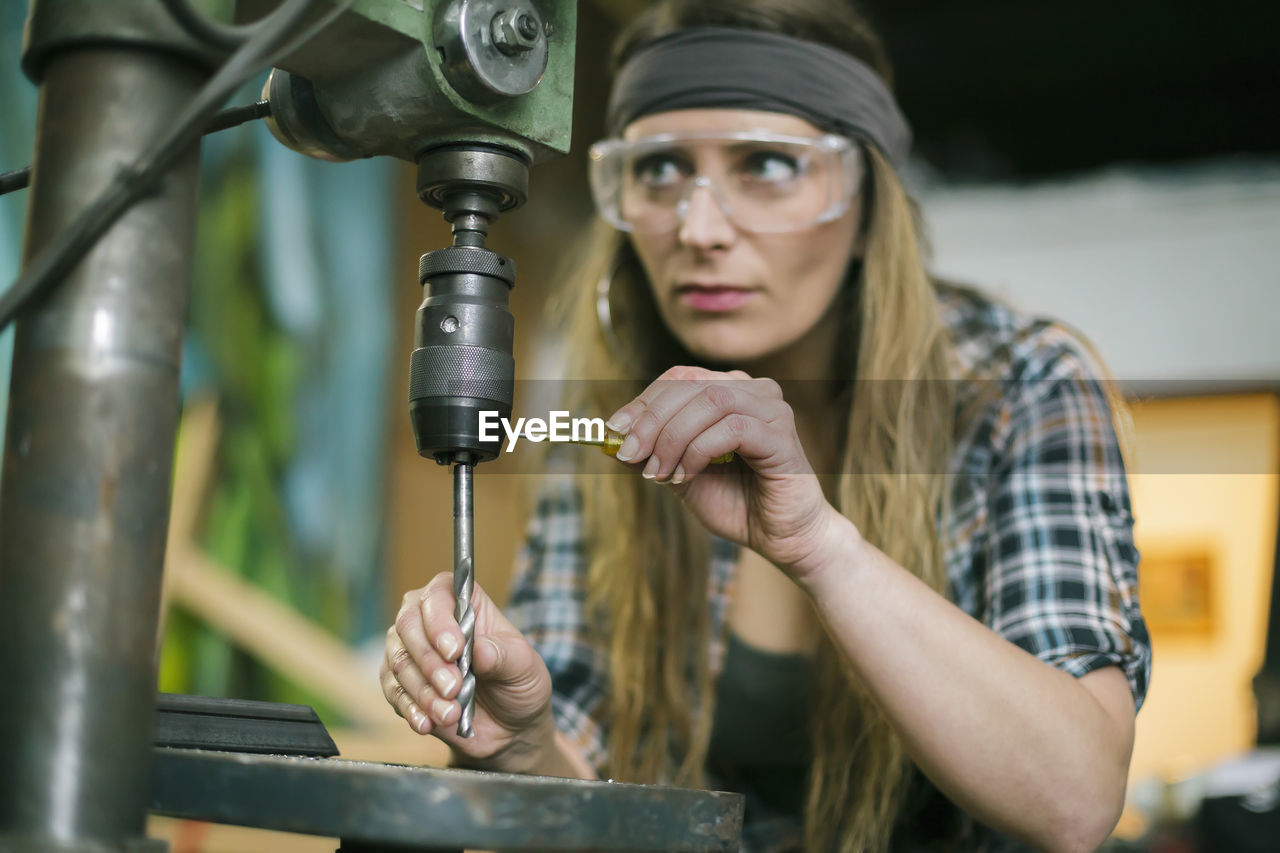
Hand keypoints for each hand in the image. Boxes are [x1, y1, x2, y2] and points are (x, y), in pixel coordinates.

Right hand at [381, 572, 554, 771]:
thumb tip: (481, 650)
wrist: (509, 726)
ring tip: (450, 713)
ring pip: (398, 661)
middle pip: (408, 625)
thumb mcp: (524, 667)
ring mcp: (412, 652)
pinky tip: (428, 723)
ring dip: (423, 690)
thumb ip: (504, 656)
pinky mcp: (401, 684)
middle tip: (453, 688)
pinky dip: (410, 709)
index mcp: (464, 603)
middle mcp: (430, 621)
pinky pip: (393, 692)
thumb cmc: (518, 682)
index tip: (454, 650)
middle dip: (429, 660)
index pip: (439, 595)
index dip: (440, 620)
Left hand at [606, 366, 842, 578]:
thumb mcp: (680, 474)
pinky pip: (732, 428)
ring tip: (658, 473)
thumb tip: (609, 438)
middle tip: (629, 455)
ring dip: (673, 437)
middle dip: (650, 421)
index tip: (613, 432)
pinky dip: (698, 450)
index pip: (678, 378)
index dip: (643, 402)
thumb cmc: (736, 503)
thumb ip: (652, 452)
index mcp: (730, 391)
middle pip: (690, 385)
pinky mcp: (782, 435)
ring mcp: (771, 410)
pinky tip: (686, 475)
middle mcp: (754, 391)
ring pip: (710, 401)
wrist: (781, 538)